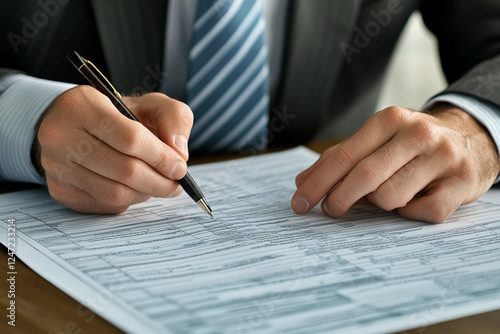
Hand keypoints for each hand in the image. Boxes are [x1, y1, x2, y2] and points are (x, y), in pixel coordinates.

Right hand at [35, 85, 193, 213]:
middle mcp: (60, 136)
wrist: (75, 124)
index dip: (161, 157)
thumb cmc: (117, 114)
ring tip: (159, 185)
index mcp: (82, 105)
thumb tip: (179, 153)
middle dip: (159, 181)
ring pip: (115, 193)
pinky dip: (127, 199)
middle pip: (125, 170)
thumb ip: (173, 117)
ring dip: (146, 193)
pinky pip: (104, 204)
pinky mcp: (59, 189)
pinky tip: (134, 187)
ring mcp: (56, 166)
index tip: (179, 167)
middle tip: (176, 183)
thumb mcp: (149, 103)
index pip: (130, 139)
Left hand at [292, 104, 499, 222]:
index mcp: (390, 119)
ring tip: (389, 192)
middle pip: (365, 177)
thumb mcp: (376, 140)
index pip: (344, 156)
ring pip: (391, 198)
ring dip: (381, 203)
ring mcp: (444, 157)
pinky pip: (422, 212)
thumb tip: (302, 182)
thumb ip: (339, 158)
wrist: (470, 139)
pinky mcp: (462, 182)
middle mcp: (418, 133)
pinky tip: (415, 198)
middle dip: (339, 199)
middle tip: (330, 210)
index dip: (318, 183)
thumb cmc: (410, 145)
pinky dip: (411, 212)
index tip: (299, 203)